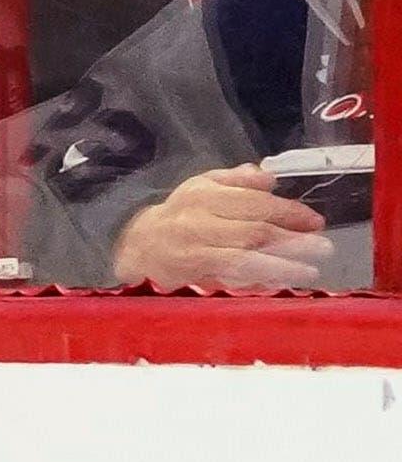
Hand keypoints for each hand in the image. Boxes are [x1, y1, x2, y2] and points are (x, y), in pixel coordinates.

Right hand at [112, 164, 333, 289]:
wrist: (137, 245)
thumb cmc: (180, 213)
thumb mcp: (203, 185)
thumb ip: (237, 180)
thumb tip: (269, 178)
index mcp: (203, 196)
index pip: (253, 203)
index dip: (288, 213)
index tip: (315, 222)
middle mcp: (197, 223)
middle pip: (252, 232)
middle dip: (292, 241)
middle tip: (324, 248)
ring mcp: (193, 252)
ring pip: (243, 259)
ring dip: (280, 266)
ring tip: (309, 271)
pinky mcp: (191, 275)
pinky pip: (229, 279)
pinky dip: (257, 282)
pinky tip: (279, 283)